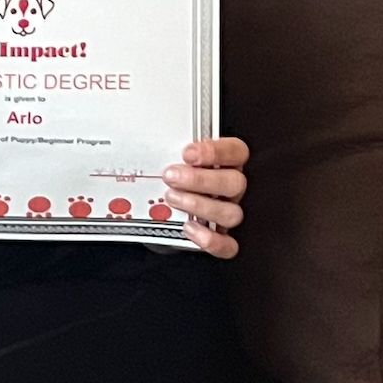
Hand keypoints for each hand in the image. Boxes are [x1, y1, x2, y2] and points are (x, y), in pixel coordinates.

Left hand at [161, 136, 248, 259]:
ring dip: (200, 206)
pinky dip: (210, 240)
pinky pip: (228, 245)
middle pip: (235, 182)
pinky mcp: (221, 238)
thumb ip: (169, 147)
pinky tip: (189, 227)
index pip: (236, 151)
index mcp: (225, 161)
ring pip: (232, 213)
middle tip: (171, 176)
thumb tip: (146, 137)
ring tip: (171, 198)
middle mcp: (230, 187)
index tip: (187, 153)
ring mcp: (228, 212)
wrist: (158, 208)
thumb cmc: (169, 174)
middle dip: (200, 180)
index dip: (215, 151)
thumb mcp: (168, 155)